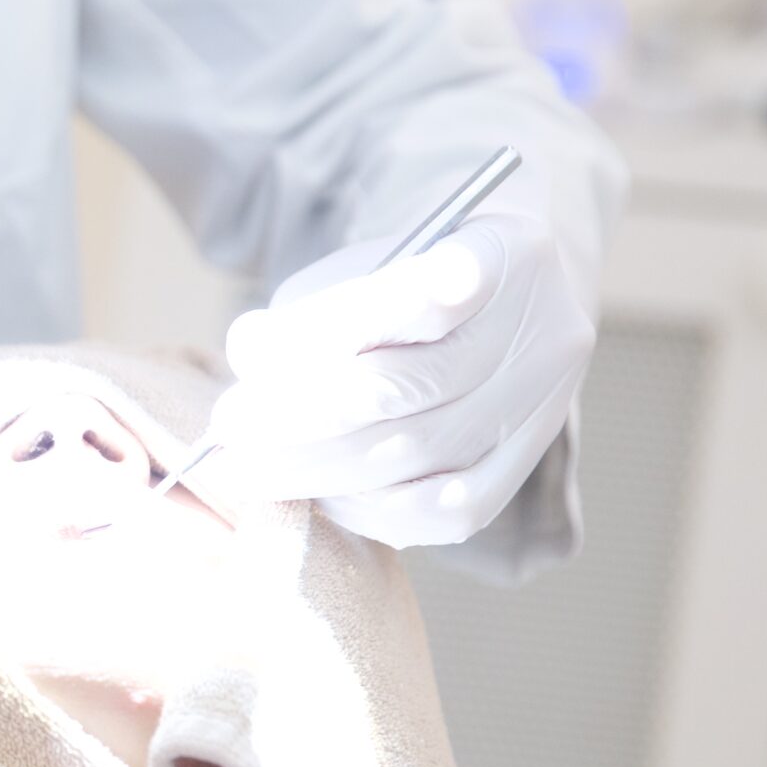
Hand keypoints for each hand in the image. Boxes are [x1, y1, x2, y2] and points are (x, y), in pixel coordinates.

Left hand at [205, 214, 594, 546]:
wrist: (502, 307)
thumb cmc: (408, 284)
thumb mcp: (355, 270)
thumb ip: (304, 313)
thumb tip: (250, 360)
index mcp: (504, 253)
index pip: (418, 294)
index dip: (331, 326)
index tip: (248, 351)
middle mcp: (539, 331)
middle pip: (401, 389)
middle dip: (294, 416)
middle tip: (226, 427)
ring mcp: (540, 405)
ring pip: (413, 454)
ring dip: (313, 470)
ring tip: (247, 467)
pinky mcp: (524, 466)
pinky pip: (444, 513)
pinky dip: (368, 510)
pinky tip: (317, 497)